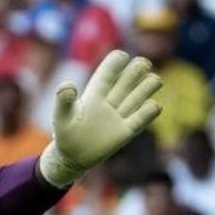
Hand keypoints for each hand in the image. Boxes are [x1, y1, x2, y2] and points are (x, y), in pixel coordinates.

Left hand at [39, 50, 162, 187]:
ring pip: (139, 94)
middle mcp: (110, 101)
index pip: (108, 72)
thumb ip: (63, 101)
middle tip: (143, 64)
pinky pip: (143, 118)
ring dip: (149, 85)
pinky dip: (150, 111)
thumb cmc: (65, 134)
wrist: (72, 157)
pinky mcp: (127, 132)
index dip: (116, 62)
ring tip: (154, 81)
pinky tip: (152, 106)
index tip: (122, 56)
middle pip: (128, 79)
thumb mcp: (61, 117)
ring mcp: (120, 115)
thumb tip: (69, 85)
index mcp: (94, 93)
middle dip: (138, 68)